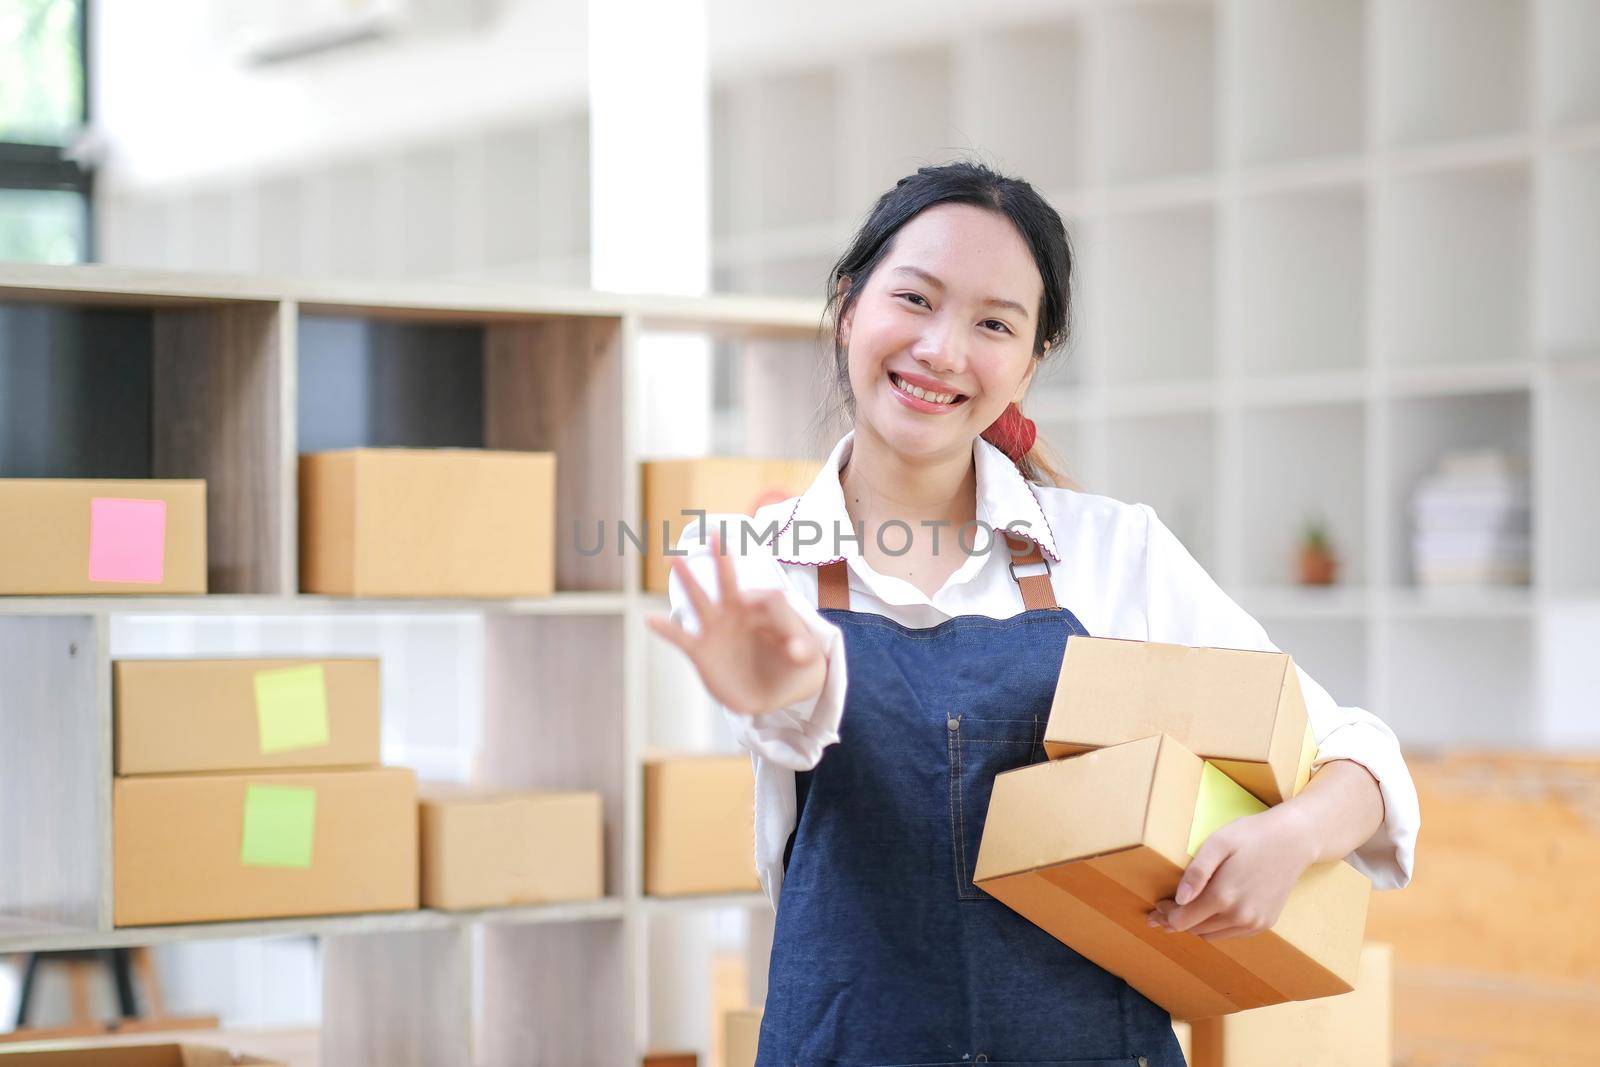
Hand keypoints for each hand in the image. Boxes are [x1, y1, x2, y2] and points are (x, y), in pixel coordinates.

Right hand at [645, 529, 827, 716]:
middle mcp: (739, 614)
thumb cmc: (793, 672)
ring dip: (688, 579)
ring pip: (701, 600)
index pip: (769, 598)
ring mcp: (718, 630)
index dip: (783, 618)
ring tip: (673, 558)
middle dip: (722, 559)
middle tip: (715, 533)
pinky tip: (650, 620)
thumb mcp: (807, 666)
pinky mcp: (702, 651)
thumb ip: (804, 654)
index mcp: (768, 611)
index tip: (792, 646)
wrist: (773, 694)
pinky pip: (681, 638)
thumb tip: (799, 650)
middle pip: (730, 581)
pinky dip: (667, 630)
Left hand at [1147, 804, 1318, 941]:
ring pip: (1212, 935)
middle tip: (1163, 911)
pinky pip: (1232, 934)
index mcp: (1224, 897)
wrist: (1294, 841)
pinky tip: (1212, 912)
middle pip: (1195, 930)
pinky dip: (1217, 927)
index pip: (1183, 920)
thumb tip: (1178, 899)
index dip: (1165, 916)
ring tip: (1185, 912)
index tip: (1155, 909)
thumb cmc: (1251, 836)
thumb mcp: (1218, 843)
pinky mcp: (1265, 923)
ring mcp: (1255, 923)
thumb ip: (1197, 872)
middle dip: (1176, 921)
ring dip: (1196, 926)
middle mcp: (1240, 916)